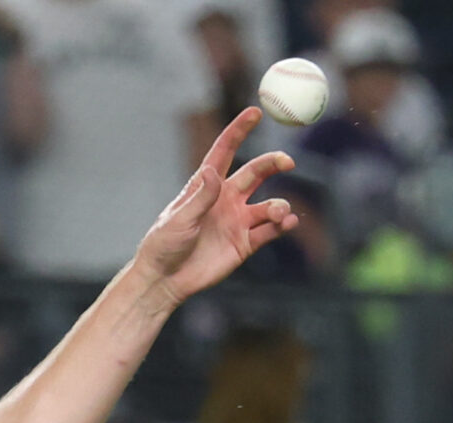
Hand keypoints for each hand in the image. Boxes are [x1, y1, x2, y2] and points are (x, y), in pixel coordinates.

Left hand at [130, 109, 297, 307]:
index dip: (239, 130)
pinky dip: (282, 225)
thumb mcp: (180, 219)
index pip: (225, 151)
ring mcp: (238, 221)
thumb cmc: (164, 245)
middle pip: (256, 173)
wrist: (166, 280)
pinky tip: (287, 223)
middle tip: (288, 162)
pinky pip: (270, 231)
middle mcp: (226, 199)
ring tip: (278, 213)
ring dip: (279, 206)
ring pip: (269, 204)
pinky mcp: (245, 243)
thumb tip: (213, 170)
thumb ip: (201, 197)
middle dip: (273, 163)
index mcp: (206, 186)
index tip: (255, 112)